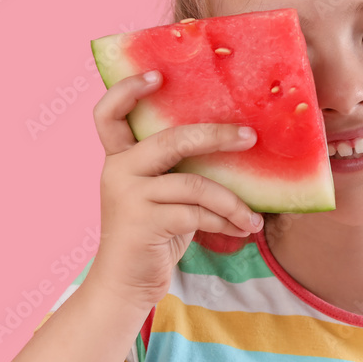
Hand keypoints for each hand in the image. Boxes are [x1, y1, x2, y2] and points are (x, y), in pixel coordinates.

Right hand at [85, 71, 263, 307]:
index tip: (159, 76)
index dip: (128, 90)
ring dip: (232, 201)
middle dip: (216, 135)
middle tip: (250, 137)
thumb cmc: (153, 234)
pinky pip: (197, 214)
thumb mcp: (161, 194)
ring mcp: (129, 196)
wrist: (126, 285)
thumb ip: (178, 169)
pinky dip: (225, 221)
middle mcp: (118, 171)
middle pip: (171, 139)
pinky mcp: (144, 224)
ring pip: (194, 184)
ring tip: (254, 217)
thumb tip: (234, 142)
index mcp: (119, 158)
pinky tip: (243, 229)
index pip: (108, 114)